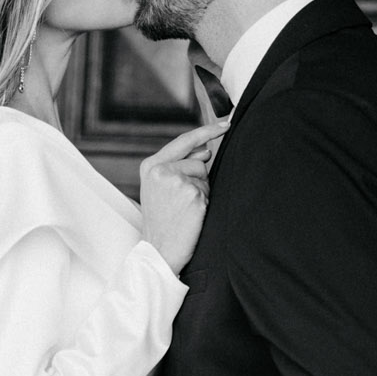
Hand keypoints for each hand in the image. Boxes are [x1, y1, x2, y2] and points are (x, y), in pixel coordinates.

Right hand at [140, 119, 227, 275]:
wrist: (159, 250)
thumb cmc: (162, 221)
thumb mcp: (160, 189)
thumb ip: (179, 165)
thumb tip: (206, 150)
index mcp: (151, 166)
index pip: (184, 141)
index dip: (207, 131)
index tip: (225, 125)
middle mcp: (161, 170)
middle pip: (198, 160)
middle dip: (198, 177)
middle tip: (181, 200)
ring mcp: (177, 181)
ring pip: (204, 175)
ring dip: (200, 190)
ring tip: (183, 208)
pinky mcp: (192, 193)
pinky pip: (208, 190)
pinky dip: (204, 202)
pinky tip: (190, 214)